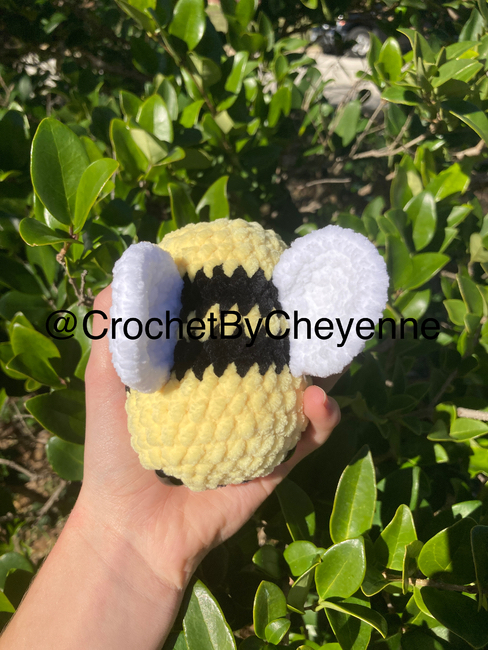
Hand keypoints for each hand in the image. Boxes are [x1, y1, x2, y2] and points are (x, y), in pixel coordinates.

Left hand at [79, 286, 340, 590]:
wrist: (131, 528)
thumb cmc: (114, 452)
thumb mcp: (106, 384)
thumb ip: (114, 334)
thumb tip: (129, 272)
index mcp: (203, 373)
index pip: (236, 329)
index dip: (254, 301)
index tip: (268, 270)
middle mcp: (236, 395)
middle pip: (279, 354)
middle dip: (302, 327)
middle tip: (316, 299)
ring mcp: (259, 427)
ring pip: (305, 389)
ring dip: (327, 365)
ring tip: (335, 342)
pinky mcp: (276, 462)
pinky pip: (309, 438)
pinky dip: (322, 416)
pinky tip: (319, 396)